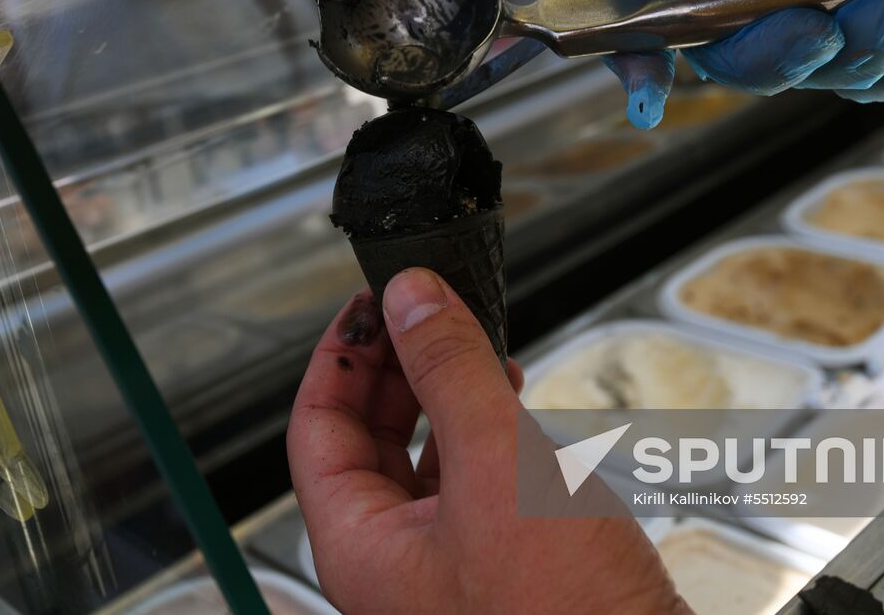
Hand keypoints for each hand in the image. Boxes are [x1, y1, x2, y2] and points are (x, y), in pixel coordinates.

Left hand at [288, 269, 685, 614]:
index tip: (372, 301)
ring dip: (441, 393)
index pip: (316, 427)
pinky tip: (511, 399)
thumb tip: (408, 299)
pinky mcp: (494, 563)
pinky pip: (466, 480)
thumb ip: (448, 373)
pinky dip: (481, 429)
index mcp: (360, 547)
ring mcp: (441, 566)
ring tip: (472, 344)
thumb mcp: (497, 464)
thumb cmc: (568, 608)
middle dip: (394, 367)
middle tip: (421, 310)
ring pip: (418, 456)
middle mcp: (390, 561)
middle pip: (363, 438)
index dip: (341, 354)